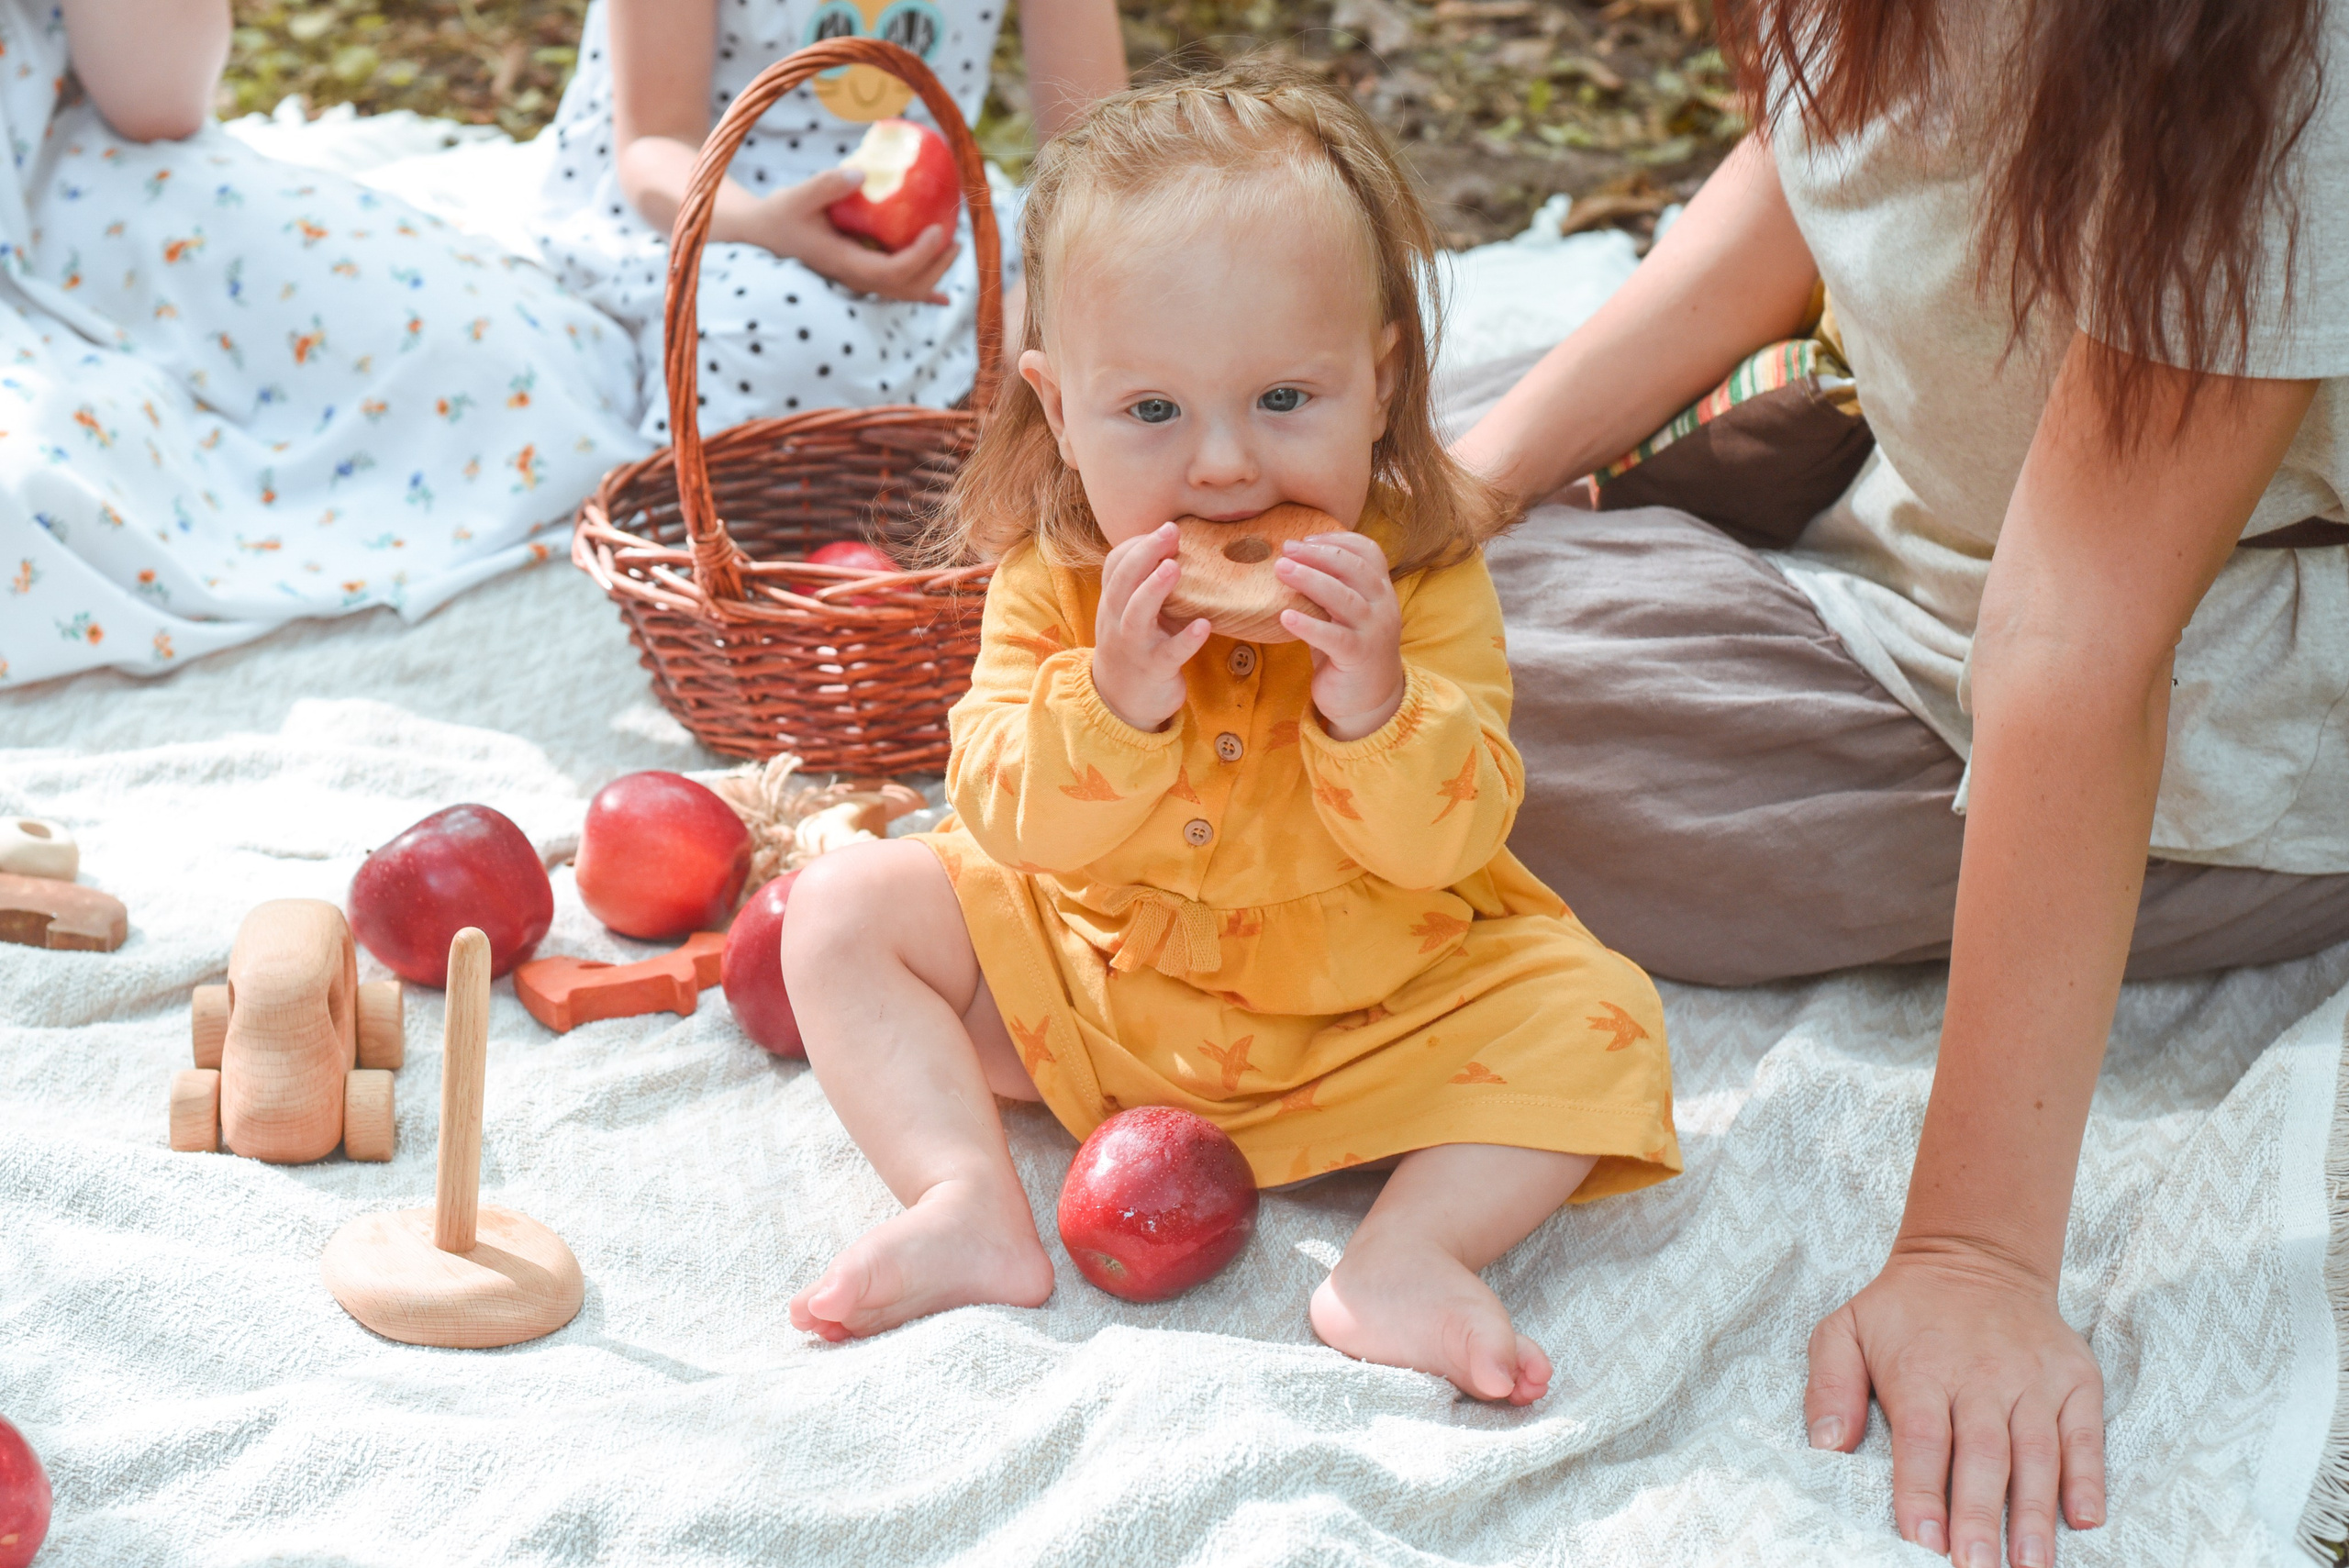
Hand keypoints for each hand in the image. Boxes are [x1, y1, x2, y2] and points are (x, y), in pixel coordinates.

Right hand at [742, 168, 960, 303]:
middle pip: (906, 286)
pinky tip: (943, 299)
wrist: (763, 234)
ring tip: (953, 249)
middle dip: (935, 266)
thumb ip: (826, 185)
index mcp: (844, 264)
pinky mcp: (859, 274)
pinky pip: (895, 288)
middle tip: (956, 239)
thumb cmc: (779, 214)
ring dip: (933, 275)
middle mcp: (855, 279)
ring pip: (903, 290)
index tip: (937, 230)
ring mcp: (858, 280)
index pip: (891, 271)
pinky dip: (921, 291)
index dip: (919, 256)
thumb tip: (862, 172)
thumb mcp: (796, 196)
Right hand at [1091, 522, 1210, 731]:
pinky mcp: (1155, 669)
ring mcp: (1134, 646)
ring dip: (1154, 588)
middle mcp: (1118, 621)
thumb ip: (1145, 585)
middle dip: (1144, 553)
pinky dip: (1186, 639)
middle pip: (1122, 581)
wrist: (1121, 702)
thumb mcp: (1131, 613)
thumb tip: (1178, 547)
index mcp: (1114, 603)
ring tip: (1175, 567)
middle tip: (1171, 532)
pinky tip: (1205, 625)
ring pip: (1136, 614)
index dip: (1136, 545)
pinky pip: (1170, 653)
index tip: (1164, 528)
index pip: (1115, 566)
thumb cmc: (1136, 647)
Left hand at [1275, 533, 1403, 741]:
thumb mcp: (1344, 614)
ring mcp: (1373, 631)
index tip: (1306, 538)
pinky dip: (1309, 625)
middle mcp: (1383, 606)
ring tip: (1281, 570)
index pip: (1369, 552)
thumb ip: (1330, 589)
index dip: (1338, 539)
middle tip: (1286, 549)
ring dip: (1310, 580)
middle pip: (1354, 569)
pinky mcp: (1359, 657)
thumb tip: (1289, 560)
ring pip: (1344, 598)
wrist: (1370, 700)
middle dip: (1318, 554)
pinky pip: (1334, 637)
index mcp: (1380, 590)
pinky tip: (1285, 617)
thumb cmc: (1348, 651)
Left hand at [1807, 1242, 2105, 1566]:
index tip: (1923, 1541)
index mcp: (1922, 1369)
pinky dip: (2088, 1478)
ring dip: (2034, 1514)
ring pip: (2037, 1453)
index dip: (1922, 1492)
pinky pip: (2086, 1434)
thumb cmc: (1903, 1310)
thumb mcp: (1844, 1328)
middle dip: (1979, 1517)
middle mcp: (1982, 1376)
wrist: (1976, 1254)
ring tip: (2030, 1565)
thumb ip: (1829, 1385)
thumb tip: (1827, 1445)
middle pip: (1983, 1455)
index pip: (1922, 1439)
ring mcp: (2034, 1378)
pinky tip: (2083, 1519)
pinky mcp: (2075, 1378)